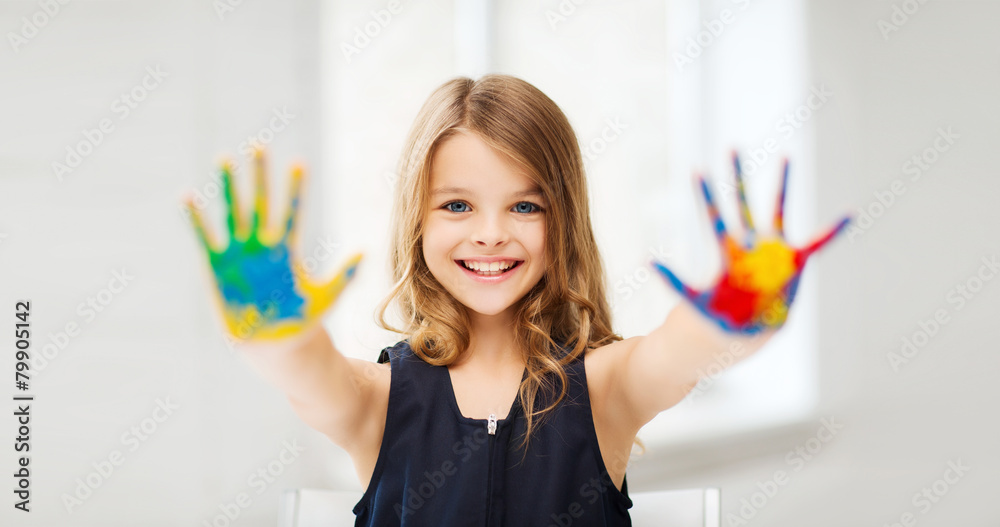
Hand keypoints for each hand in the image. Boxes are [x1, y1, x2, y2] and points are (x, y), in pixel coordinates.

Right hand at [183, 146, 362, 340]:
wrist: (273, 346)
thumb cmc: (301, 321)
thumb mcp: (328, 298)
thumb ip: (345, 276)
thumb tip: (364, 251)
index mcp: (286, 250)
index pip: (291, 212)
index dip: (295, 189)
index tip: (299, 163)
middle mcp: (261, 246)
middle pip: (261, 203)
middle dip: (260, 175)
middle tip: (260, 144)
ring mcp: (238, 254)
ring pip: (233, 213)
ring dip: (229, 187)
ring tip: (225, 158)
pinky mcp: (217, 267)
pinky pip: (205, 238)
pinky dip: (196, 218)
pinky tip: (188, 196)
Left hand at [651, 152, 849, 334]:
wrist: (746, 334)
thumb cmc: (718, 317)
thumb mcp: (692, 301)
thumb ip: (672, 280)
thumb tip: (644, 260)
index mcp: (726, 252)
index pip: (713, 216)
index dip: (705, 194)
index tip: (696, 170)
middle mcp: (748, 245)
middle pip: (742, 203)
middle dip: (737, 177)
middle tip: (731, 146)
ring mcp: (772, 251)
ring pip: (777, 210)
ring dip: (781, 185)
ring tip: (785, 156)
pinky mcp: (794, 263)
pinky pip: (818, 243)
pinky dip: (833, 231)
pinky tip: (850, 214)